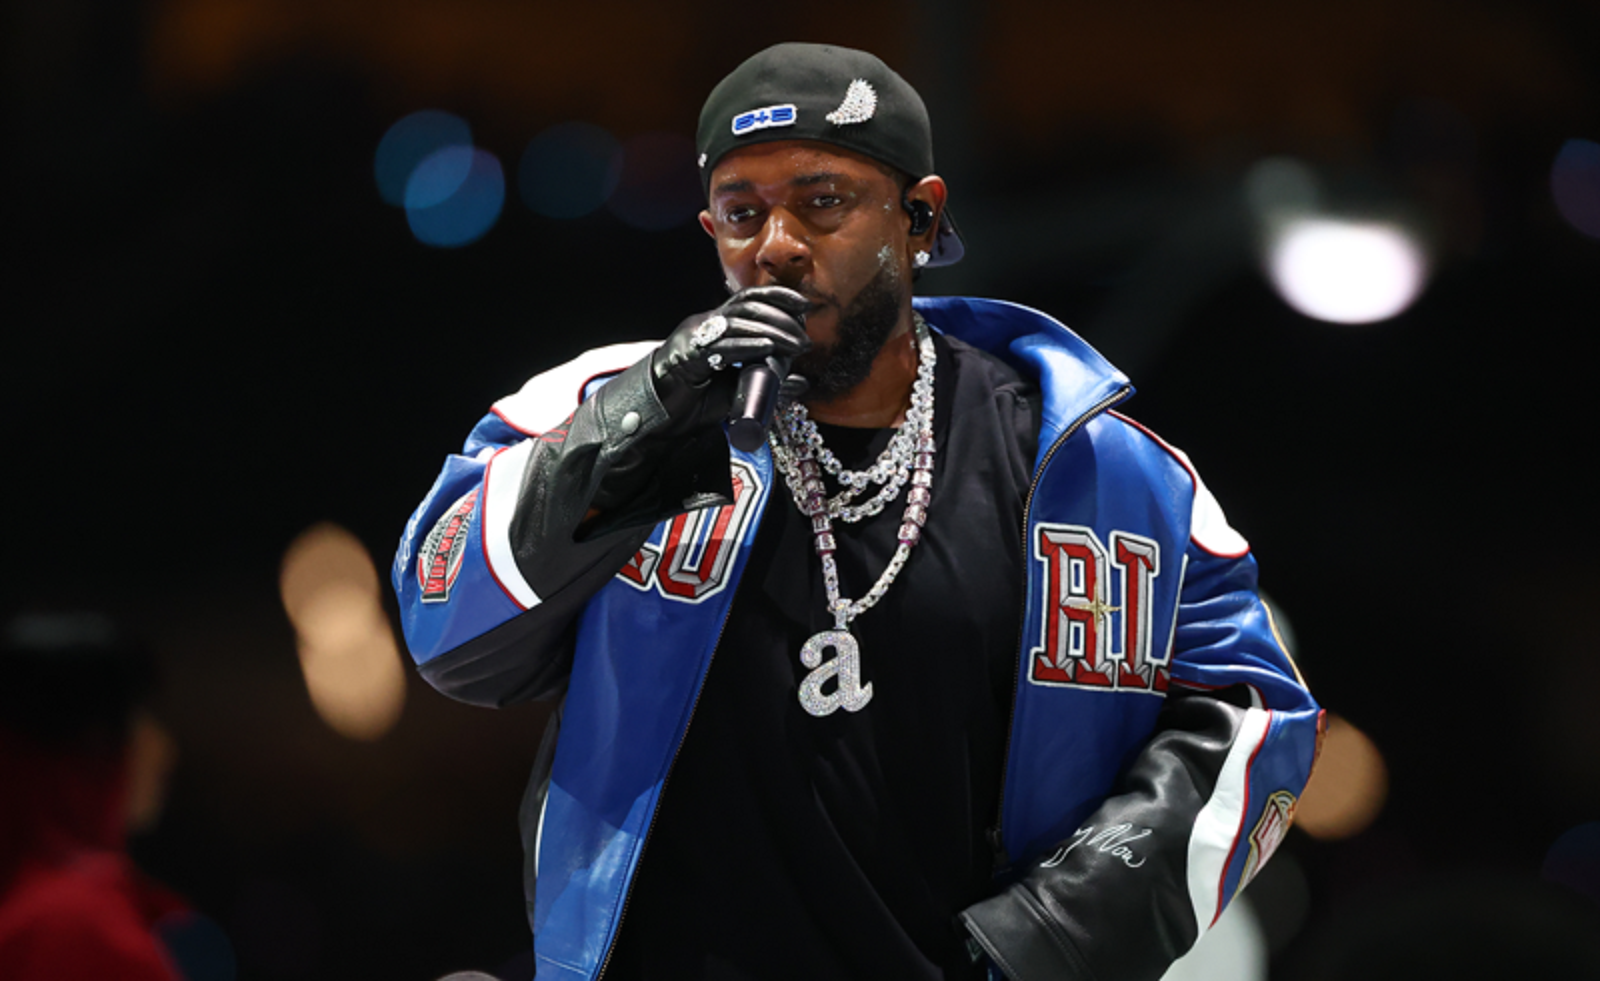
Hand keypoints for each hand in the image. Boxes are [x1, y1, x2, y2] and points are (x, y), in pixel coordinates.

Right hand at [650, 286, 811, 426]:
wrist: (658, 419)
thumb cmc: (694, 402)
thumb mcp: (737, 390)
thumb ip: (766, 383)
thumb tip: (801, 383)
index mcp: (716, 325)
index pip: (750, 298)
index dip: (779, 296)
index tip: (806, 306)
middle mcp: (704, 324)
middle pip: (748, 306)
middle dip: (782, 318)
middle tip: (805, 339)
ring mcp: (694, 337)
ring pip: (737, 322)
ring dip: (772, 332)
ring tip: (796, 346)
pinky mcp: (686, 356)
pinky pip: (721, 346)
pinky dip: (747, 346)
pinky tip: (767, 350)